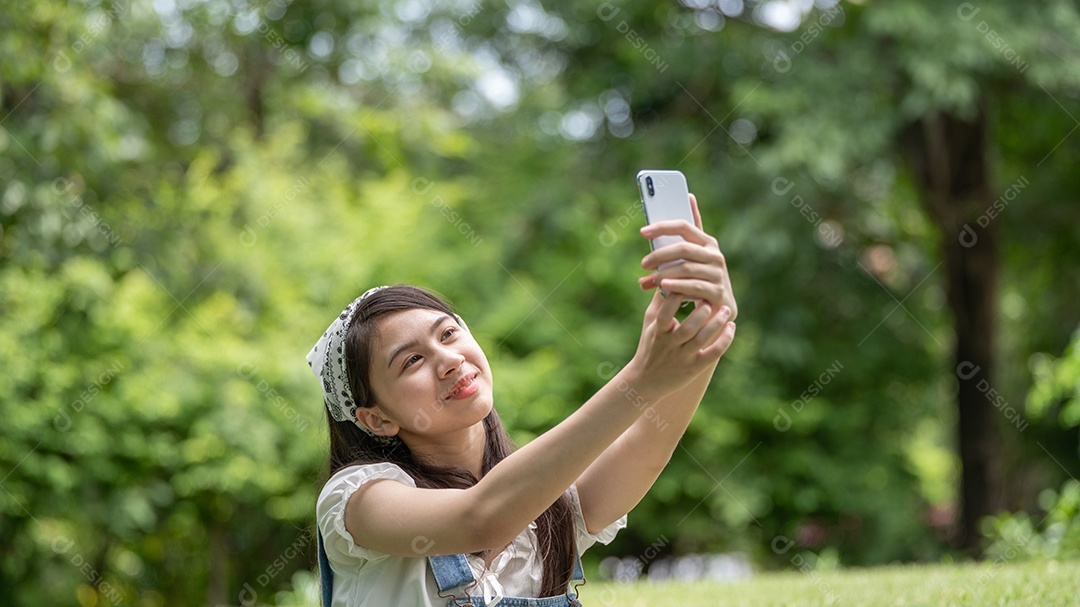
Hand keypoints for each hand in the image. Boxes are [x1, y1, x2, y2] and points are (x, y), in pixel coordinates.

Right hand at [626, 289, 735, 399]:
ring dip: (716, 323)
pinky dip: (724, 341)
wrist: (645, 381)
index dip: (679, 295)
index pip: (667, 311)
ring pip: (702, 339)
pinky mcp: (694, 368)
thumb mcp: (649, 323)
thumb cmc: (649, 346)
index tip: (690, 281)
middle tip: (710, 298)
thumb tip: (666, 275)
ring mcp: (683, 357)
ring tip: (726, 310)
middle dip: (702, 311)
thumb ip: (659, 300)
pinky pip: (713, 354)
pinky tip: (731, 328)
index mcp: (658, 330)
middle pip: (689, 326)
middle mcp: (670, 344)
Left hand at [638, 193, 737, 320]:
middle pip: (683, 248)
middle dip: (660, 255)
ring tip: (651, 279)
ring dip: (664, 273)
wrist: (722, 306)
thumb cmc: (699, 281)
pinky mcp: (717, 291)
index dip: (663, 227)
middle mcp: (715, 255)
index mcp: (707, 243)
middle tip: (644, 264)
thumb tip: (645, 257)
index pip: (683, 227)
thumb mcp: (689, 265)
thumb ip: (671, 257)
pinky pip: (694, 286)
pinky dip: (677, 285)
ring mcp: (718, 273)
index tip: (642, 232)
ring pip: (686, 268)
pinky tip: (663, 286)